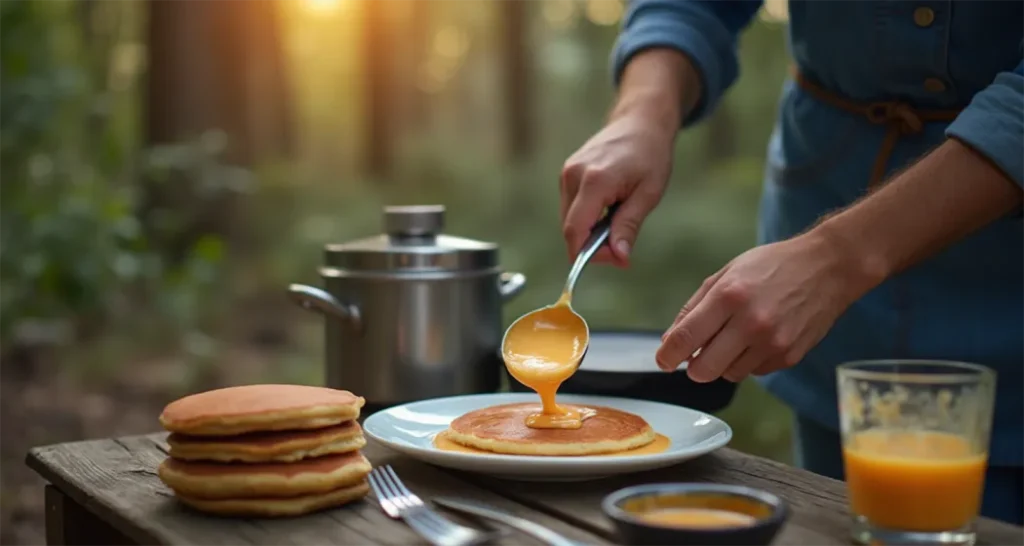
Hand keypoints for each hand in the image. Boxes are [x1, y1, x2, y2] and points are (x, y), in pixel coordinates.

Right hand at [560, 113, 674, 266]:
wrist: (641, 122)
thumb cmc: (650, 155)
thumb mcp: (648, 193)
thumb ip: (629, 226)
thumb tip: (619, 257)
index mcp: (595, 180)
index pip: (576, 230)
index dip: (588, 254)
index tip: (614, 261)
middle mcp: (573, 175)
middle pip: (570, 228)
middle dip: (592, 247)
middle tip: (621, 250)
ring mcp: (567, 173)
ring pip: (570, 219)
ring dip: (590, 232)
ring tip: (618, 224)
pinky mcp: (567, 173)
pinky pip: (572, 207)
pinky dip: (587, 218)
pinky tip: (609, 210)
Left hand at [655, 231, 869, 382]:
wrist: (828, 267)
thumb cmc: (772, 266)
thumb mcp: (727, 273)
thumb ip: (694, 307)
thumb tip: (670, 341)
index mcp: (729, 295)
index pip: (686, 338)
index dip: (667, 355)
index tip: (662, 359)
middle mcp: (751, 322)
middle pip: (703, 370)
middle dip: (692, 367)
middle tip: (696, 355)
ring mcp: (773, 342)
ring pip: (728, 374)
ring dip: (723, 362)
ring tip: (736, 336)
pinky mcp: (789, 356)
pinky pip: (754, 372)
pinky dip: (748, 361)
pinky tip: (759, 338)